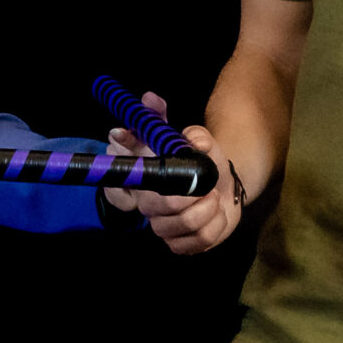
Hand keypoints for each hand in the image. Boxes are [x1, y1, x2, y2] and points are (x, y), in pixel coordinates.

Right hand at [101, 90, 243, 254]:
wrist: (223, 184)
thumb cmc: (199, 159)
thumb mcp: (188, 134)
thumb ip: (165, 117)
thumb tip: (149, 98)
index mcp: (142, 179)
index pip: (120, 184)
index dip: (130, 186)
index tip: (161, 177)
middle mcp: (145, 205)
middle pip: (158, 208)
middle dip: (189, 197)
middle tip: (209, 187)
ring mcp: (162, 228)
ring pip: (182, 226)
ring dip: (208, 211)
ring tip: (216, 198)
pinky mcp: (180, 245)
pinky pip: (197, 241)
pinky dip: (215, 227)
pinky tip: (217, 215)